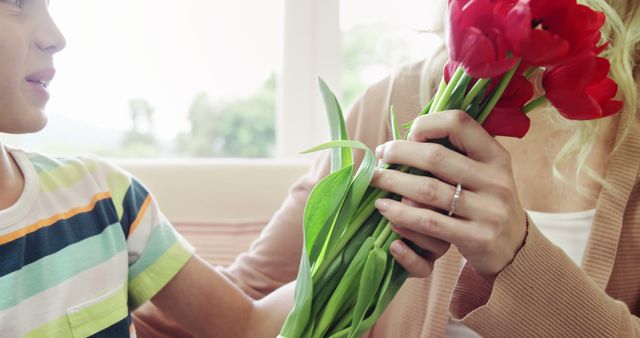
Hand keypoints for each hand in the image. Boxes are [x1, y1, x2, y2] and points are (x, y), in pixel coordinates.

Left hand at [371, 110, 526, 276]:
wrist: (513, 247)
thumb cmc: (484, 201)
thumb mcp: (482, 172)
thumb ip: (455, 154)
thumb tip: (408, 136)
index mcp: (495, 156)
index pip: (459, 123)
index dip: (427, 124)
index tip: (408, 135)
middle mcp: (495, 180)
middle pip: (436, 157)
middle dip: (399, 153)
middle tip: (379, 155)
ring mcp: (488, 210)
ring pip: (428, 190)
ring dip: (393, 182)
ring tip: (375, 180)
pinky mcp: (477, 237)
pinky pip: (429, 222)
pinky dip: (401, 214)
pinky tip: (384, 208)